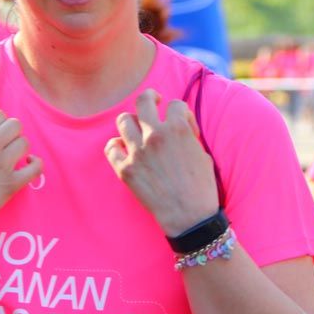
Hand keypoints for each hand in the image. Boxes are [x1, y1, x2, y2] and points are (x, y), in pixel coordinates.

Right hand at [0, 109, 41, 255]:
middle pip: (15, 125)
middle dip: (11, 135)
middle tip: (5, 147)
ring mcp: (1, 163)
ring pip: (25, 143)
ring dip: (20, 150)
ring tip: (12, 159)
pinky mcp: (11, 183)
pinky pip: (36, 167)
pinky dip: (35, 165)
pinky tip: (28, 166)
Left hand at [104, 89, 217, 235]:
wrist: (189, 216)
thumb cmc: (201, 188)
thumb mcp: (203, 155)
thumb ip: (188, 136)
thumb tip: (180, 128)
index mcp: (177, 129)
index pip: (175, 105)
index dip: (180, 113)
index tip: (182, 124)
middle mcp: (155, 136)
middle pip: (143, 101)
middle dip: (150, 97)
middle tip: (153, 100)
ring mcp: (137, 151)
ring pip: (123, 120)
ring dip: (131, 122)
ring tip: (137, 128)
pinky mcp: (125, 169)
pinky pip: (111, 148)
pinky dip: (116, 146)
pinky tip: (123, 149)